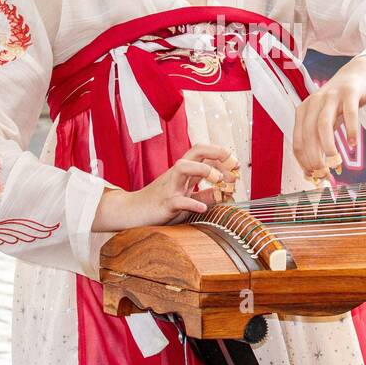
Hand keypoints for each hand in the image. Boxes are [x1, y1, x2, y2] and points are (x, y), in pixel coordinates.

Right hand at [91, 144, 239, 230]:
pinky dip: (192, 204)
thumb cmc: (157, 206)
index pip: (202, 154)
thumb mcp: (184, 199)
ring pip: (184, 168)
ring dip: (204, 171)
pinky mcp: (164, 204)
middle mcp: (176, 175)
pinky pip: (178, 201)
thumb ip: (202, 195)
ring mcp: (169, 187)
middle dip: (216, 153)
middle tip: (232, 164)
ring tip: (219, 181)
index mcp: (182, 173)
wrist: (130, 213)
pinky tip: (203, 208)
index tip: (235, 163)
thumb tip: (222, 193)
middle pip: (195, 151)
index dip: (220, 155)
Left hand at [291, 55, 365, 180]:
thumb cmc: (338, 105)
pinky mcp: (349, 93)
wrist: (355, 78)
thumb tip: (315, 172)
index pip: (298, 142)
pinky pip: (349, 114)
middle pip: (308, 134)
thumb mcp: (325, 122)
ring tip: (336, 162)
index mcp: (303, 111)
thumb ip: (319, 144)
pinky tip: (352, 144)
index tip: (314, 176)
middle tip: (324, 174)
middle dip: (315, 157)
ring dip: (328, 147)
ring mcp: (331, 96)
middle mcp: (313, 102)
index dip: (304, 162)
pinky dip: (350, 131)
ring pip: (324, 124)